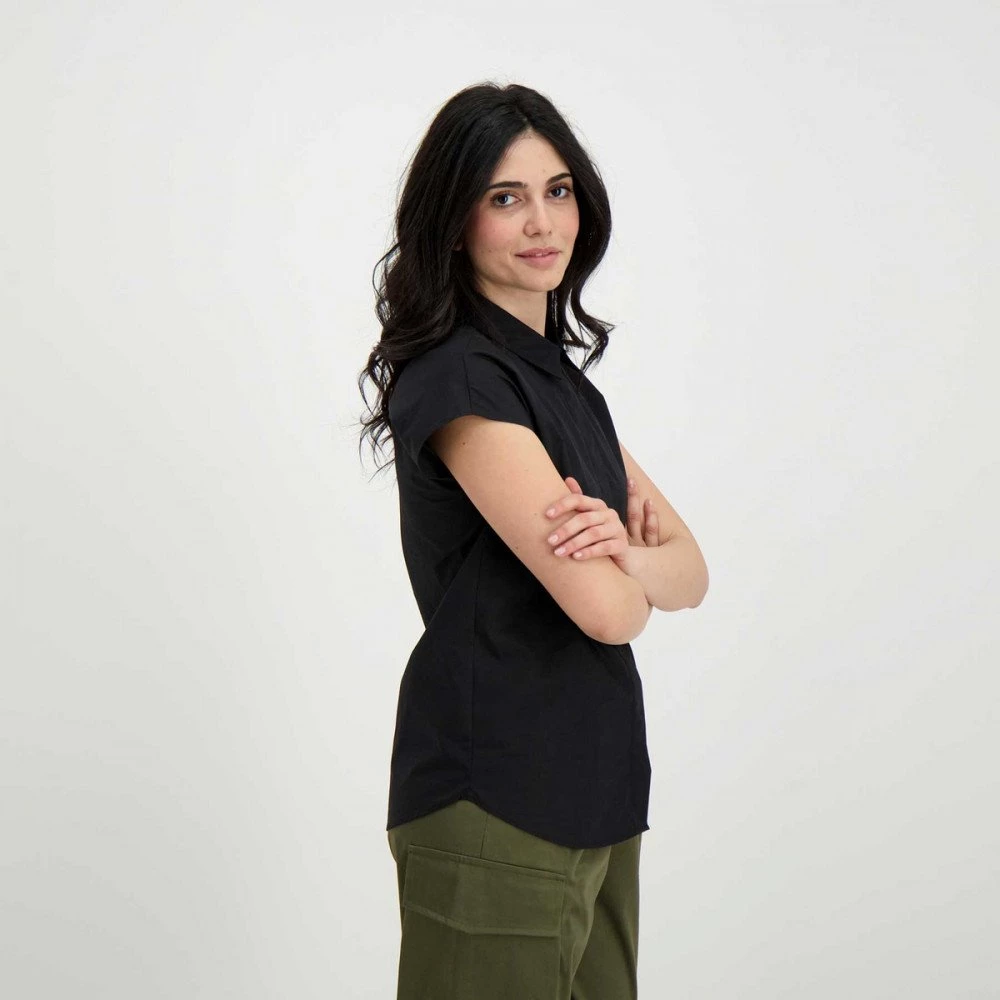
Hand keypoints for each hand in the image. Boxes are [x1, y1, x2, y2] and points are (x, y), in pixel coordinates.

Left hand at [545, 475, 659, 570]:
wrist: (619, 555)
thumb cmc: (597, 535)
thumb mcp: (587, 518)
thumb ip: (577, 501)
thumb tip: (568, 478)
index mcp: (597, 505)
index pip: (578, 499)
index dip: (562, 505)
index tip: (546, 515)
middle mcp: (609, 513)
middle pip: (584, 518)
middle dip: (565, 530)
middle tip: (549, 540)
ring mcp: (617, 529)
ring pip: (593, 534)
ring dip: (573, 543)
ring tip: (558, 552)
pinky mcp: (621, 545)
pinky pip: (604, 547)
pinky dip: (588, 552)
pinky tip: (575, 557)